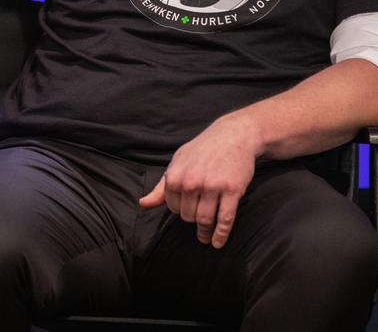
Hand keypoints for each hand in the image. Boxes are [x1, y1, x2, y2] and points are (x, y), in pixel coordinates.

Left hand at [138, 114, 259, 248]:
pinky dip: (221, 235)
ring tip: (205, 237)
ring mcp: (213, 187)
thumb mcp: (178, 162)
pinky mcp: (232, 191)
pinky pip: (225, 220)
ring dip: (205, 232)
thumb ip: (161, 186)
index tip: (188, 206)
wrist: (234, 135)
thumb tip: (143, 204)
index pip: (173, 207)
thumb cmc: (204, 149)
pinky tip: (217, 242)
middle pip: (188, 216)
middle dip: (193, 219)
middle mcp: (192, 182)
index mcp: (175, 176)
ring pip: (205, 220)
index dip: (180, 209)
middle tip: (199, 217)